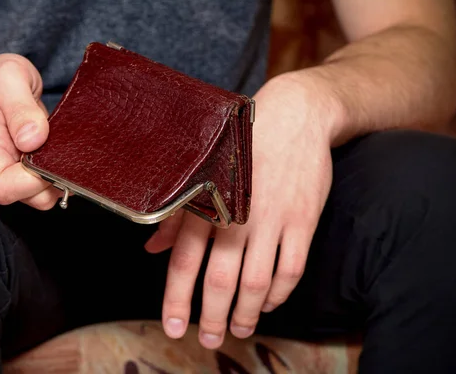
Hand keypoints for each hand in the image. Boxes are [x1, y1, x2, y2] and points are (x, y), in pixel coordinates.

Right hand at [0, 54, 61, 209]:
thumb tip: (33, 139)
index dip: (31, 180)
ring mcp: (14, 173)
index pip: (3, 187)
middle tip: (65, 146)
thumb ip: (18, 105)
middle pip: (30, 199)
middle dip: (54, 180)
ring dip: (62, 178)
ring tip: (66, 146)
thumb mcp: (6, 76)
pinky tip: (67, 150)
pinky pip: (50, 185)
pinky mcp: (30, 171)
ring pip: (44, 196)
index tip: (47, 150)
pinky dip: (64, 173)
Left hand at [145, 73, 337, 348]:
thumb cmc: (241, 145)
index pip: (184, 261)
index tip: (174, 328)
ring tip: (238, 330)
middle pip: (220, 280)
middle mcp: (236, 214)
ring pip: (257, 282)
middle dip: (211, 316)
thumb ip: (178, 215)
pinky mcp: (303, 219)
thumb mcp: (202, 173)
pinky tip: (269, 304)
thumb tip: (152, 249)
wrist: (293, 115)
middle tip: (208, 340)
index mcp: (206, 202)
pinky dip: (280, 293)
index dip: (176, 299)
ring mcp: (272, 218)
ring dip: (245, 313)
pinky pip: (292, 268)